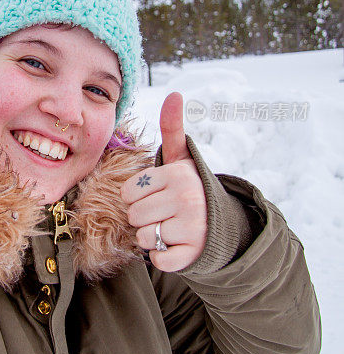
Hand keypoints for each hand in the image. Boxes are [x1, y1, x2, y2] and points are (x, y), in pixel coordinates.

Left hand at [121, 92, 207, 271]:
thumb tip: (174, 93)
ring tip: (171, 229)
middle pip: (134, 215)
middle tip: (165, 214)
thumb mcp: (183, 159)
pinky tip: (176, 247)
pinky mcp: (192, 254)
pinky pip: (159, 260)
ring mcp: (191, 228)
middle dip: (144, 218)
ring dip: (153, 238)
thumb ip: (173, 128)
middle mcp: (186, 199)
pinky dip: (163, 258)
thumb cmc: (191, 190)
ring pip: (144, 238)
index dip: (140, 196)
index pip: (130, 191)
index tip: (159, 195)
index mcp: (178, 175)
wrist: (223, 226)